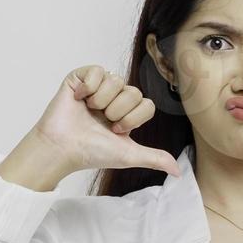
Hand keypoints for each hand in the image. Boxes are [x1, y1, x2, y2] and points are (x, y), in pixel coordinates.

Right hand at [30, 64, 180, 182]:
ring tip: (88, 111)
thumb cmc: (91, 152)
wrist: (63, 147)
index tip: (116, 130)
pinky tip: (79, 98)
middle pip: (133, 91)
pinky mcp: (80, 77)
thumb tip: (178, 172)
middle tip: (101, 122)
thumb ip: (154, 158)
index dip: (133, 118)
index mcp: (127, 113)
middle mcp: (114, 98)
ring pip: (116, 80)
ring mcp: (98, 87)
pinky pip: (97, 70)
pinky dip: (89, 86)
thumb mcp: (128, 155)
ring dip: (102, 100)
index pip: (147, 104)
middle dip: (117, 111)